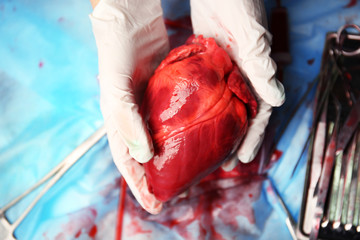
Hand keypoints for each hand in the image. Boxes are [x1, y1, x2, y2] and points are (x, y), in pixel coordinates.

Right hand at [89, 0, 168, 213]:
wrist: (132, 20)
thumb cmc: (116, 52)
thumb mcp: (116, 87)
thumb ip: (127, 120)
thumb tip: (146, 157)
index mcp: (118, 122)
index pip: (127, 161)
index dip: (139, 186)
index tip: (154, 206)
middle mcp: (136, 119)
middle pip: (147, 156)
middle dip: (158, 179)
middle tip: (176, 196)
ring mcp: (153, 107)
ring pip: (163, 140)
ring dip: (173, 159)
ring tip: (188, 175)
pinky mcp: (168, 94)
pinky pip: (177, 119)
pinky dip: (185, 134)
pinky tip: (197, 141)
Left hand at [190, 0, 284, 167]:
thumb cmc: (238, 2)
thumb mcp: (250, 33)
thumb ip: (261, 63)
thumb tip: (276, 99)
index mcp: (256, 71)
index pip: (259, 112)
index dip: (253, 137)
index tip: (242, 159)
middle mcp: (243, 73)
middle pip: (239, 114)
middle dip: (232, 139)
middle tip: (220, 163)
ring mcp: (225, 68)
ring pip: (223, 105)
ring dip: (216, 126)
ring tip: (203, 147)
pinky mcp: (209, 61)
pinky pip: (206, 89)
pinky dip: (200, 105)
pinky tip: (188, 118)